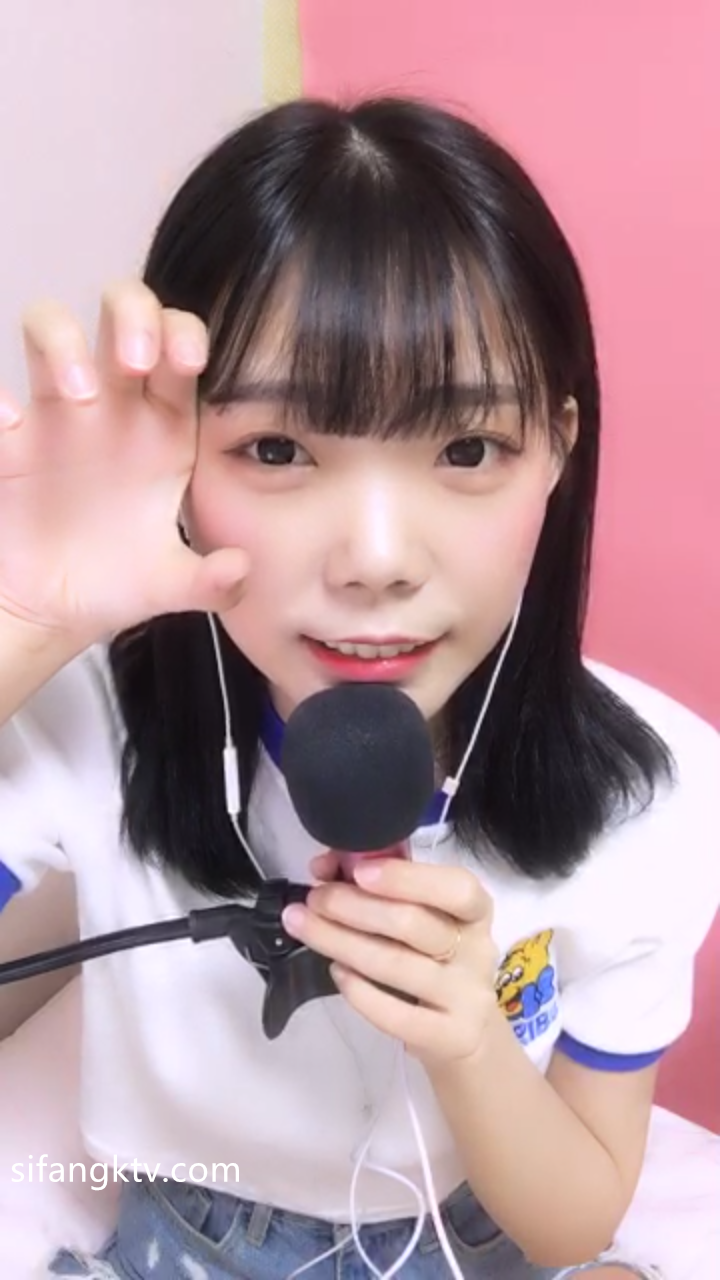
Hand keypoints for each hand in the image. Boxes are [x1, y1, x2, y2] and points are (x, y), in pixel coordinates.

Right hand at [0, 281, 248, 645]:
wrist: (52, 610)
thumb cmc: (116, 581)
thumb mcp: (170, 585)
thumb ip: (211, 582)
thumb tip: (240, 567)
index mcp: (164, 426)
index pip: (179, 348)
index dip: (184, 335)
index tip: (189, 360)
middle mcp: (112, 405)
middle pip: (123, 310)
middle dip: (132, 313)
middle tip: (134, 360)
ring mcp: (55, 412)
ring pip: (50, 326)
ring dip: (63, 342)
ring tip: (78, 396)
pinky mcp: (7, 438)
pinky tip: (13, 428)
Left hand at [282, 854, 498, 1066]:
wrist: (464, 1030)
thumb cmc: (435, 958)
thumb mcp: (428, 917)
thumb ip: (386, 885)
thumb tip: (327, 865)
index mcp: (474, 911)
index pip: (456, 888)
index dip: (406, 877)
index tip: (357, 871)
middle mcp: (477, 952)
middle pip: (412, 924)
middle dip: (352, 906)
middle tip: (314, 899)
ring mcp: (464, 997)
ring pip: (395, 965)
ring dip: (340, 941)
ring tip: (303, 926)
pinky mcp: (448, 1036)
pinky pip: (395, 1015)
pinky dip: (359, 991)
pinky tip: (335, 971)